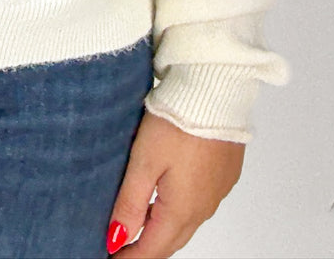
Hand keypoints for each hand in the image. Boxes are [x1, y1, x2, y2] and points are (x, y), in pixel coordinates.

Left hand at [106, 110, 244, 256]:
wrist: (216, 91)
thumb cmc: (178, 121)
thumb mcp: (144, 162)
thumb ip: (130, 203)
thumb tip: (117, 239)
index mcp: (182, 209)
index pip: (152, 249)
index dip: (129, 256)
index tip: (110, 256)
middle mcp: (203, 208)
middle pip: (170, 240)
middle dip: (146, 248)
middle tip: (121, 246)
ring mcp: (216, 193)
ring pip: (186, 223)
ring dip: (162, 228)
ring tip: (137, 223)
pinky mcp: (223, 176)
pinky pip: (200, 204)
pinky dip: (179, 209)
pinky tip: (165, 196)